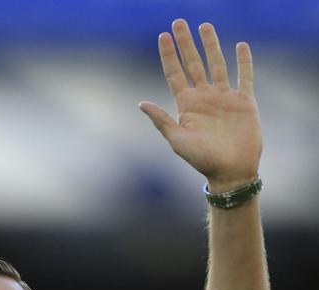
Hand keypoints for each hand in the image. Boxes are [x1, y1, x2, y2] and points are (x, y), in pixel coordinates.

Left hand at [139, 19, 261, 191]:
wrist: (231, 172)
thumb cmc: (202, 161)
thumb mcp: (178, 141)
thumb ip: (161, 121)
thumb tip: (141, 103)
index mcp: (187, 106)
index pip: (175, 74)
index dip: (169, 55)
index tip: (163, 36)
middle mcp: (204, 98)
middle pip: (193, 63)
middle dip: (186, 43)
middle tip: (179, 22)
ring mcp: (224, 98)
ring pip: (217, 64)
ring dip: (211, 45)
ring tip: (204, 26)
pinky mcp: (244, 101)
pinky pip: (244, 76)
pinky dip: (244, 61)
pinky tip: (240, 45)